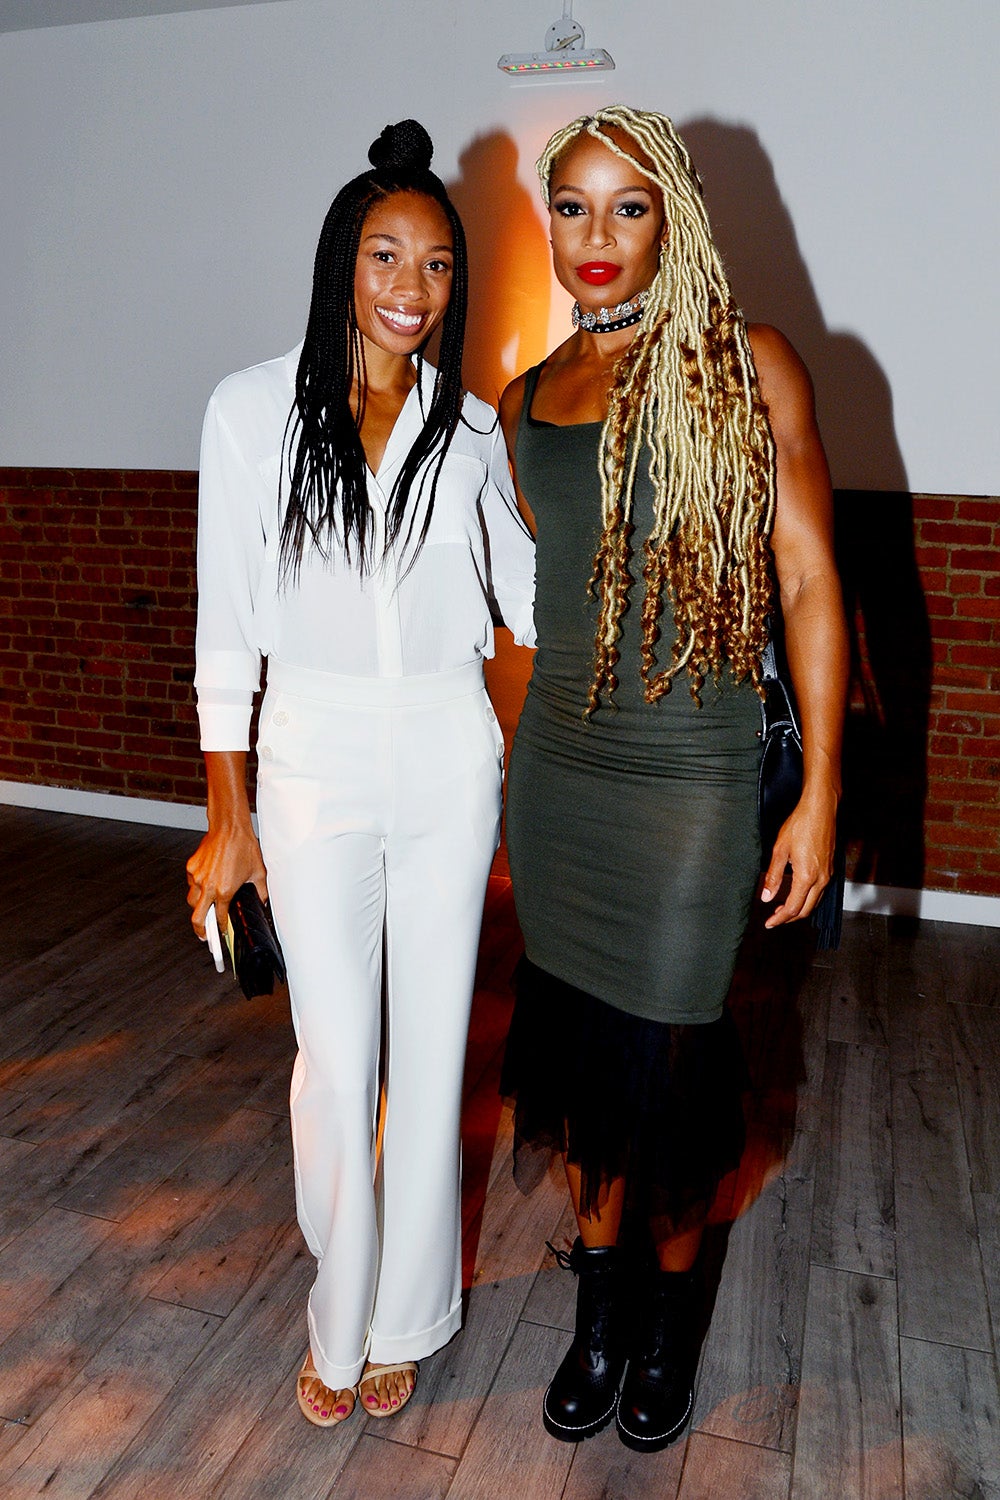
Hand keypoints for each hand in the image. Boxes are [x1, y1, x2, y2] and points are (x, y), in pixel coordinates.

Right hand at [186, 826, 267, 940]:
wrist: (229, 828)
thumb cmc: (243, 846)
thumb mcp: (258, 873)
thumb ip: (260, 891)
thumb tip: (262, 901)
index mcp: (224, 891)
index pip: (219, 918)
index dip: (221, 928)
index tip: (222, 932)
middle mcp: (208, 886)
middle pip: (197, 918)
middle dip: (200, 930)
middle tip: (205, 936)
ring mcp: (197, 877)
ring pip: (192, 900)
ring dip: (198, 906)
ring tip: (205, 908)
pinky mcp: (191, 867)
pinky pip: (191, 882)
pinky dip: (197, 886)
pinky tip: (206, 882)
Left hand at [761, 786, 836, 928]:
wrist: (821, 809)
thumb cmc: (801, 824)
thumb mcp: (780, 850)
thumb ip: (773, 876)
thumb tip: (766, 897)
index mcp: (807, 877)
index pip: (793, 908)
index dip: (780, 919)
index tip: (769, 923)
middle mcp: (821, 879)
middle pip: (806, 910)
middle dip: (789, 918)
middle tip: (774, 918)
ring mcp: (828, 874)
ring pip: (815, 902)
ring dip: (799, 908)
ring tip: (783, 908)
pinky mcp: (831, 867)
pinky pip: (821, 891)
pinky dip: (808, 898)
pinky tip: (798, 892)